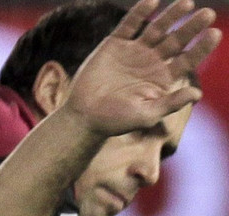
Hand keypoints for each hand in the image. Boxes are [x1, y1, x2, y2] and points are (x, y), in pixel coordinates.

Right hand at [64, 0, 220, 136]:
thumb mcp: (146, 114)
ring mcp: (133, 51)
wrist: (83, 116)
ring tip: (187, 3)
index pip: (188, 59)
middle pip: (176, 40)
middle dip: (191, 27)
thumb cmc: (116, 121)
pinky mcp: (113, 45)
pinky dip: (139, 13)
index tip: (215, 34)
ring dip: (171, 16)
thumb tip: (198, 94)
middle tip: (208, 14)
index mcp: (163, 78)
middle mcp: (151, 62)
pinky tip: (152, 2)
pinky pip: (129, 25)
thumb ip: (171, 103)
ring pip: (156, 29)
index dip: (202, 47)